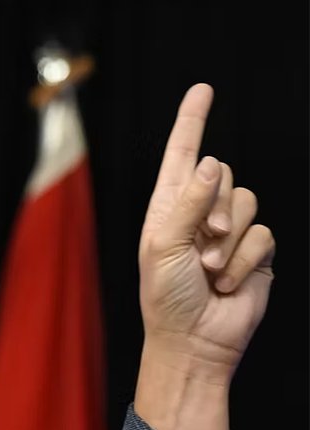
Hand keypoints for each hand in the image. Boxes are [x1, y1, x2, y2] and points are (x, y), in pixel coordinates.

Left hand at [138, 83, 275, 378]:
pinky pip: (264, 232)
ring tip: (209, 269)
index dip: (192, 121)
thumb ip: (188, 203)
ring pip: (247, 200)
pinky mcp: (256, 251)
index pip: (180, 155)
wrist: (194, 340)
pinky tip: (228, 282)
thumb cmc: (166, 296)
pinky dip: (245, 258)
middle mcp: (198, 213)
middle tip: (200, 246)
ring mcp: (229, 231)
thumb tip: (209, 162)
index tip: (203, 89)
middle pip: (222, 173)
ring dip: (228, 239)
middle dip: (215, 207)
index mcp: (167, 207)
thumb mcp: (164, 246)